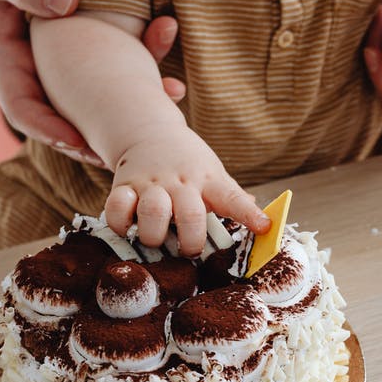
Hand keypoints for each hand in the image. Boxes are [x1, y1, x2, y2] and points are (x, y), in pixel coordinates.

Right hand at [0, 0, 185, 165]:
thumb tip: (65, 2)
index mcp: (7, 62)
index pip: (23, 109)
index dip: (49, 130)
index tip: (77, 141)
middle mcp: (38, 76)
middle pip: (64, 121)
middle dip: (98, 139)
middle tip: (127, 153)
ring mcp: (68, 74)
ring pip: (98, 106)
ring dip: (132, 113)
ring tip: (164, 113)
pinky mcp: (94, 62)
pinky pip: (119, 80)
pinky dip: (147, 82)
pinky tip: (175, 83)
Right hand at [104, 130, 270, 255]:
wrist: (150, 131)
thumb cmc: (188, 163)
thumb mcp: (215, 175)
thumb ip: (234, 200)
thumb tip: (265, 224)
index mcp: (208, 181)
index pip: (232, 197)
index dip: (249, 214)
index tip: (264, 226)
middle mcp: (180, 182)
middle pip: (190, 215)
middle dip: (191, 241)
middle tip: (189, 250)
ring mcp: (151, 184)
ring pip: (153, 212)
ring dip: (155, 236)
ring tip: (158, 240)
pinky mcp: (123, 185)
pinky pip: (116, 208)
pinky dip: (120, 225)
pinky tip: (129, 228)